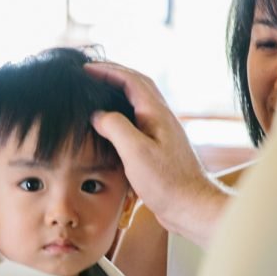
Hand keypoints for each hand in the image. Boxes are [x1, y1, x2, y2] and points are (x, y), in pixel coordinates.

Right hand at [85, 61, 229, 246]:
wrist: (191, 206)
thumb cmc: (167, 182)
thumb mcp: (135, 152)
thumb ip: (115, 127)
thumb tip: (98, 115)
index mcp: (156, 113)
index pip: (130, 80)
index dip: (107, 70)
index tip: (85, 68)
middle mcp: (162, 118)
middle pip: (137, 85)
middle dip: (114, 75)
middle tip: (91, 74)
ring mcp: (162, 133)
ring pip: (139, 102)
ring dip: (119, 92)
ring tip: (99, 93)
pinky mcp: (160, 148)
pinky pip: (139, 120)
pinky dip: (123, 113)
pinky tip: (114, 124)